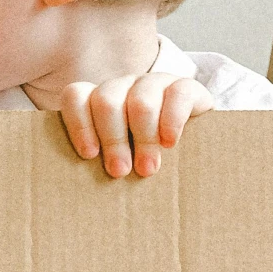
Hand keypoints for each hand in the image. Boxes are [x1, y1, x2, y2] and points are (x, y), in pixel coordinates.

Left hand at [57, 72, 212, 178]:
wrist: (195, 147)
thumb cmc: (144, 158)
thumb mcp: (119, 159)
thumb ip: (100, 163)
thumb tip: (80, 188)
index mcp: (100, 99)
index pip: (76, 96)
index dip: (79, 124)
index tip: (90, 154)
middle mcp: (124, 87)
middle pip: (106, 101)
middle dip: (112, 140)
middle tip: (120, 171)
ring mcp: (154, 83)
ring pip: (140, 101)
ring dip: (143, 139)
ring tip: (147, 169)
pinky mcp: (186, 86)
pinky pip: (177, 95)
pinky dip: (171, 121)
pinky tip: (170, 143)